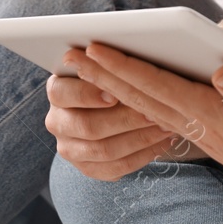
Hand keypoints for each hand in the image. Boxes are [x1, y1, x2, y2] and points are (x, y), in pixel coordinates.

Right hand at [44, 57, 188, 180]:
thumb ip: (109, 63)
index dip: (87, 94)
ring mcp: (70, 148)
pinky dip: (143, 155)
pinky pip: (116, 168)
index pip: (62, 93)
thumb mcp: (106, 66)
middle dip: (125, 119)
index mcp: (57, 91)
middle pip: (87, 126)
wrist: (113, 109)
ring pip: (104, 150)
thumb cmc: (114, 78)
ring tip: (165, 126)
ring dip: (139, 138)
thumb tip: (121, 54)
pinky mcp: (88, 168)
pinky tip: (162, 142)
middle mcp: (57, 122)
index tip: (115, 92)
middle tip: (153, 112)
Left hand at [68, 43, 222, 223]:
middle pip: (140, 96)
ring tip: (85, 68)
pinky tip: (122, 91)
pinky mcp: (205, 134)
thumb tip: (220, 72)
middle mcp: (198, 126)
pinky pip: (160, 114)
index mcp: (213, 117)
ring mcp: (198, 132)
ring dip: (113, 86)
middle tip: (69, 54)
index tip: (94, 49)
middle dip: (103, 75)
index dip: (123, 68)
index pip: (157, 88)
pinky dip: (136, 99)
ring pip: (145, 106)